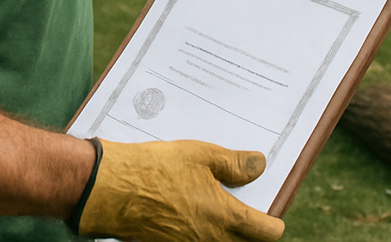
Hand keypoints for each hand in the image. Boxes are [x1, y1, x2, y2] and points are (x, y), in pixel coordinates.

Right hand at [72, 138, 284, 241]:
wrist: (113, 190)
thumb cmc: (157, 168)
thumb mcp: (201, 155)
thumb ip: (235, 164)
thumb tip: (259, 165)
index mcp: (223, 218)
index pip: (264, 232)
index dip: (275, 223)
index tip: (277, 214)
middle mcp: (209, 240)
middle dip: (253, 228)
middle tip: (253, 203)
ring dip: (228, 229)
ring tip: (225, 201)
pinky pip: (198, 241)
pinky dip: (205, 229)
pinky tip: (199, 205)